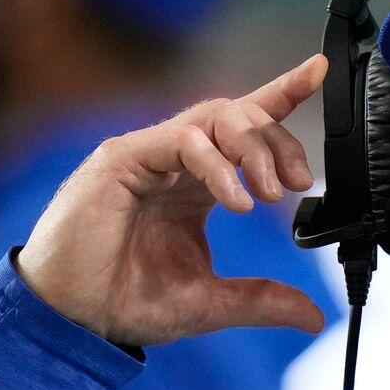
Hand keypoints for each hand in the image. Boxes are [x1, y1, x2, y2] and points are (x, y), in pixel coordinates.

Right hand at [16, 53, 330, 345]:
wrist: (70, 316)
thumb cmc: (123, 299)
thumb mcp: (209, 303)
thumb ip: (260, 301)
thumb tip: (312, 317)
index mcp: (197, 183)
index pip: (244, 127)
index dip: (282, 95)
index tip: (319, 73)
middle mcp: (175, 161)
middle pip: (239, 115)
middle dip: (277, 140)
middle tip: (300, 183)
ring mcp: (149, 154)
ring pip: (214, 116)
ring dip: (254, 147)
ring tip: (274, 192)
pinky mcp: (122, 159)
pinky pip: (182, 141)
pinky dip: (218, 166)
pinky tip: (238, 201)